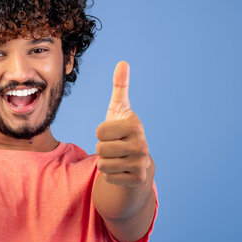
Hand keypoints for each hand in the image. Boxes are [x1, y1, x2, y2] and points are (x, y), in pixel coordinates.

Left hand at [95, 61, 152, 186]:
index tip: (113, 132)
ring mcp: (141, 163)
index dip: (101, 133)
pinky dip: (111, 174)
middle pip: (100, 148)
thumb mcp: (119, 109)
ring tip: (117, 157)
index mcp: (135, 125)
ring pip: (102, 164)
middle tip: (115, 147)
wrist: (136, 159)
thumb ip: (120, 86)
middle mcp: (142, 144)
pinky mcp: (137, 179)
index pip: (99, 131)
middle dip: (102, 148)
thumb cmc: (122, 131)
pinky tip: (122, 169)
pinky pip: (108, 177)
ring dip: (105, 162)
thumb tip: (123, 62)